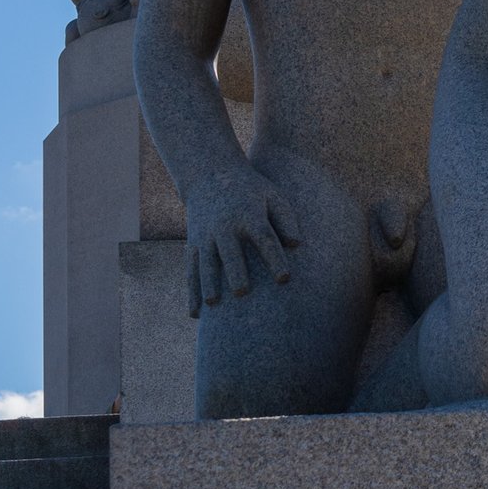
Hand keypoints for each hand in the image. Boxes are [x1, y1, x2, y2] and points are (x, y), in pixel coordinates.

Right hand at [186, 162, 301, 312]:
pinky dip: (192, 292)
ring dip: (208, 284)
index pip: (264, 237)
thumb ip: (286, 219)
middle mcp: (224, 227)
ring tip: (213, 305)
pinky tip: (195, 314)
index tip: (284, 278)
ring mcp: (205, 236)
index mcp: (248, 215)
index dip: (274, 258)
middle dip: (235, 272)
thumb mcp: (273, 196)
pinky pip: (191, 271)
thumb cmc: (252, 191)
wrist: (210, 174)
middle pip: (230, 252)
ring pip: (206, 263)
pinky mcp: (193, 244)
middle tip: (242, 293)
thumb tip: (296, 244)